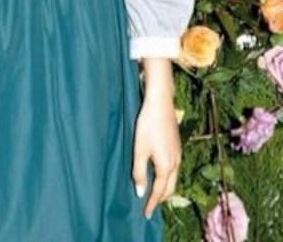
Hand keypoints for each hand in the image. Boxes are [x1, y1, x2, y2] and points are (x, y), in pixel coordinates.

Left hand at [132, 81, 181, 218]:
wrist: (161, 104)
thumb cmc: (147, 125)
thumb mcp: (139, 149)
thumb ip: (139, 171)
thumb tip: (140, 192)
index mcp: (166, 166)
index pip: (159, 191)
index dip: (151, 203)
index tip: (145, 214)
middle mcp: (175, 163)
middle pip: (170, 188)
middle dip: (161, 199)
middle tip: (150, 206)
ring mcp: (178, 154)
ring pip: (173, 179)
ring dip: (165, 189)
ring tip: (155, 193)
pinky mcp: (177, 146)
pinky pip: (174, 169)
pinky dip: (168, 178)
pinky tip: (161, 173)